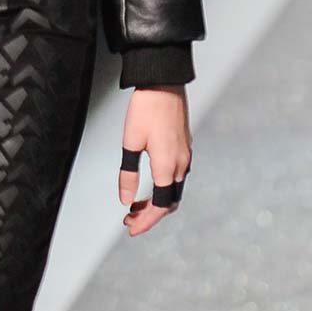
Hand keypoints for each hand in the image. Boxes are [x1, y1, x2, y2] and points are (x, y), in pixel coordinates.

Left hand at [119, 86, 191, 237]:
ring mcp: (185, 155)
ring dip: (157, 202)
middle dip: (150, 215)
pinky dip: (163, 188)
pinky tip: (150, 185)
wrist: (164, 82)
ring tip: (135, 204)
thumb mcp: (130, 143)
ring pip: (174, 190)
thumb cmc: (146, 109)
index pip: (160, 206)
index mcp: (167, 166)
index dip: (146, 221)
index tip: (131, 228)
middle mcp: (181, 164)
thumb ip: (128, 174)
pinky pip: (177, 177)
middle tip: (129, 218)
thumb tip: (126, 198)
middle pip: (170, 202)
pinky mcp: (184, 147)